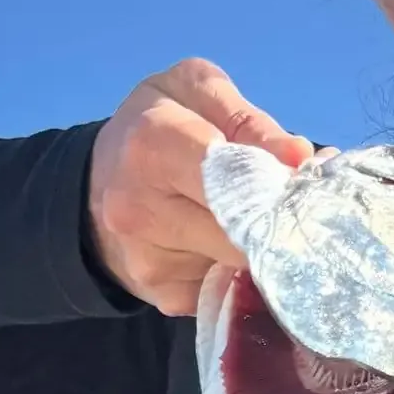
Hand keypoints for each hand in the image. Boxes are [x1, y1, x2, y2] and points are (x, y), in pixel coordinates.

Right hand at [89, 60, 314, 315]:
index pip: (230, 176)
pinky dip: (242, 270)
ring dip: (261, 247)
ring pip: (243, 264)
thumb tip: (301, 159)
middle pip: (242, 230)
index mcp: (151, 145)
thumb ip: (250, 121)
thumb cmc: (155, 127)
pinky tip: (226, 246)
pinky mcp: (168, 299)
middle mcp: (140, 210)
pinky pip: (231, 288)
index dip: (274, 183)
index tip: (299, 184)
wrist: (92, 190)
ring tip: (250, 220)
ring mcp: (151, 263)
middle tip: (290, 205)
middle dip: (276, 220)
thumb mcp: (195, 93)